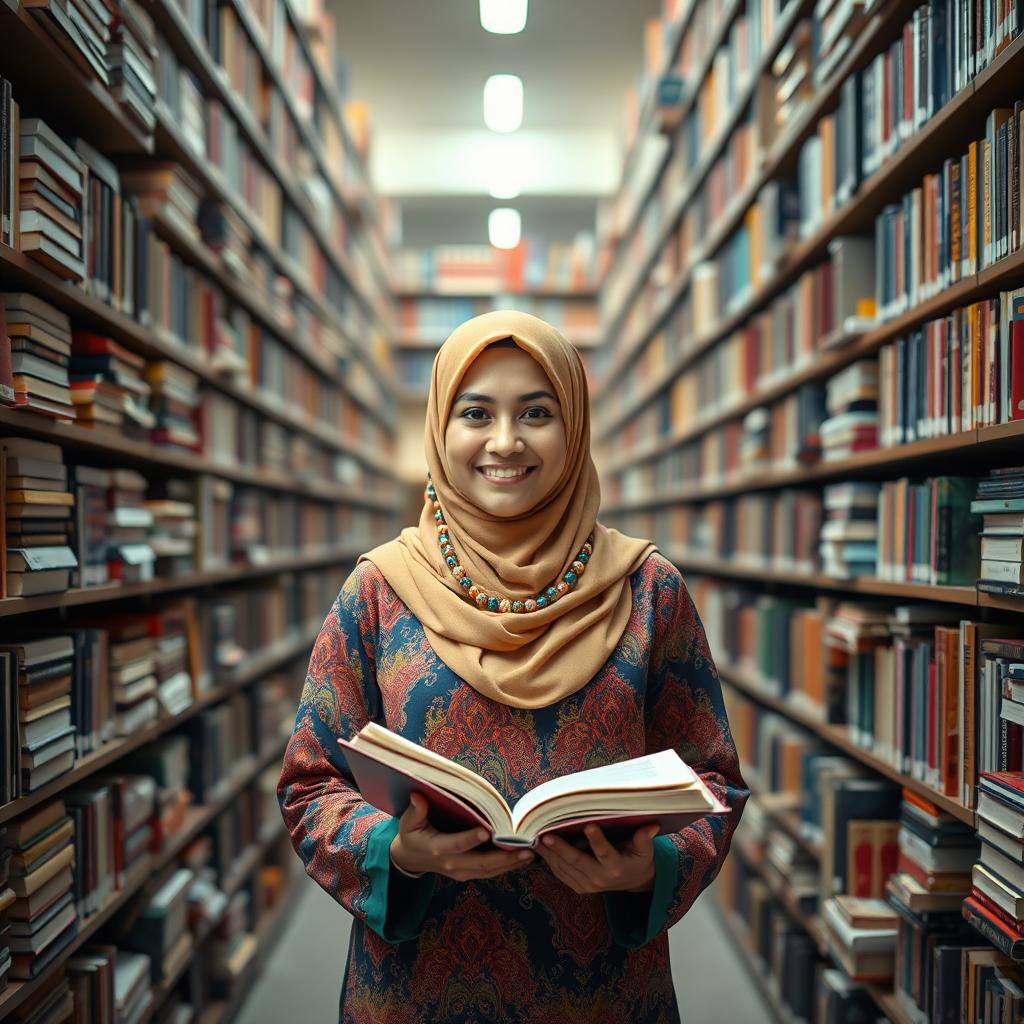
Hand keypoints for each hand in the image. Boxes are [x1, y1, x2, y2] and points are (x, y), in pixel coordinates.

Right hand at [389, 793, 533, 880]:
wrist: (411, 859)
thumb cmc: (411, 834)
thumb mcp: (408, 822)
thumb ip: (416, 810)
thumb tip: (418, 795)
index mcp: (436, 849)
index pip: (456, 845)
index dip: (471, 839)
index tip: (488, 831)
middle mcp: (451, 863)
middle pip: (480, 863)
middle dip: (504, 857)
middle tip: (525, 850)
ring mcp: (461, 871)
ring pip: (489, 870)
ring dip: (510, 863)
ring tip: (530, 854)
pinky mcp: (468, 873)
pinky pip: (489, 872)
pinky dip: (507, 866)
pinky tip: (522, 858)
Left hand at [535, 823, 659, 893]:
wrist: (632, 881)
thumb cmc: (638, 859)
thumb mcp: (645, 851)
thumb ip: (644, 839)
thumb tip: (652, 825)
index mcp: (616, 867)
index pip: (605, 853)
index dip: (597, 840)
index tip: (589, 825)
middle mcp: (600, 879)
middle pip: (578, 862)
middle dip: (561, 848)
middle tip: (547, 835)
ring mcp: (587, 885)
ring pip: (565, 868)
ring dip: (550, 854)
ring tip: (537, 838)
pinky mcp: (578, 887)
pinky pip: (560, 873)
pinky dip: (549, 860)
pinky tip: (540, 847)